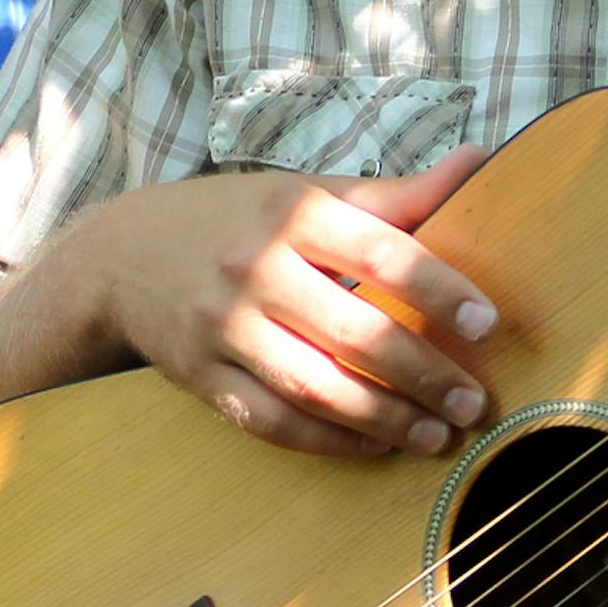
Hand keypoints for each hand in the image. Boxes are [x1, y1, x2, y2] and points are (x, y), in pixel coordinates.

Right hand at [86, 143, 494, 456]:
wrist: (121, 255)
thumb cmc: (234, 218)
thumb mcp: (304, 192)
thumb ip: (391, 195)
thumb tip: (475, 163)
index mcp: (289, 212)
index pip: (378, 249)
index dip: (437, 288)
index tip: (486, 321)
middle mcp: (254, 267)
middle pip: (352, 328)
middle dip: (422, 371)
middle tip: (473, 399)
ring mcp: (222, 327)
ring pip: (314, 384)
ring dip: (384, 417)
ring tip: (437, 434)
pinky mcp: (201, 377)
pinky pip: (273, 420)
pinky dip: (329, 439)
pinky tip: (375, 443)